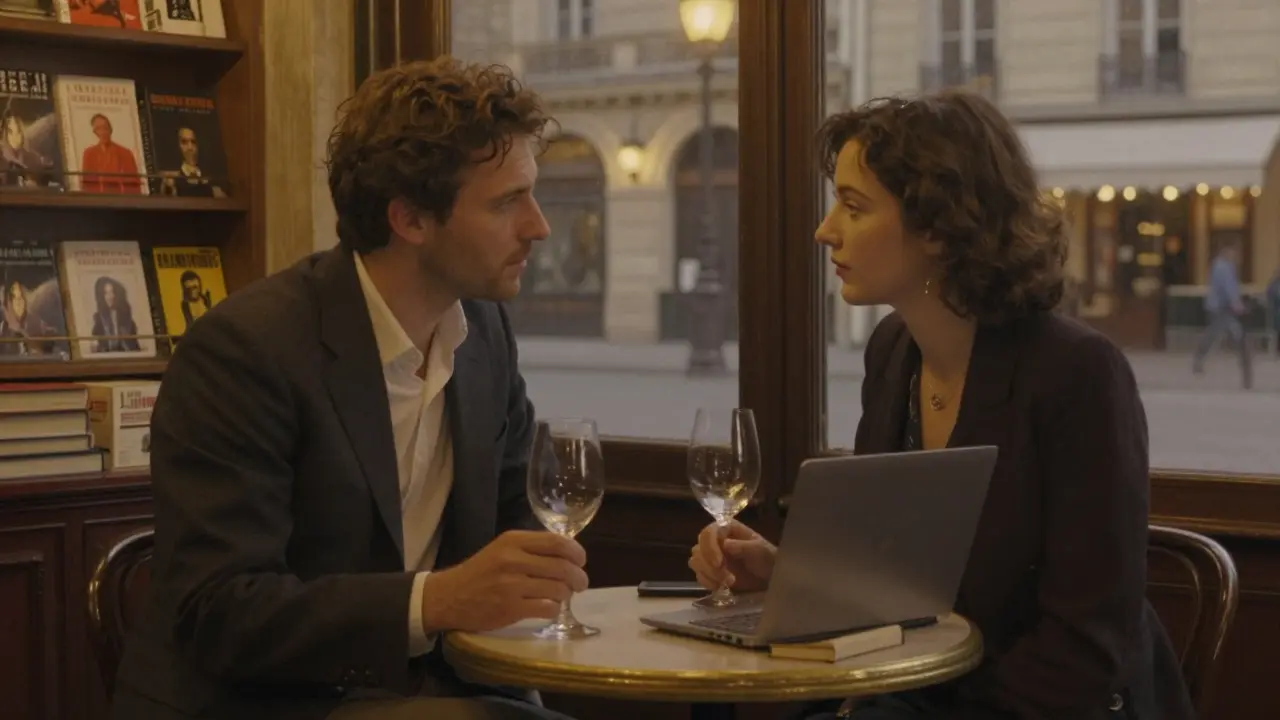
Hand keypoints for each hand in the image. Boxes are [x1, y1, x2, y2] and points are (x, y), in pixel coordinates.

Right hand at [420, 530, 587, 632]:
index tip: (581, 561)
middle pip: (562, 567)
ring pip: (558, 589)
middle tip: (581, 584)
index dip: (577, 552)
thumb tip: (568, 553)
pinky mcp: (510, 608)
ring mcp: (512, 585)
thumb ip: (531, 548)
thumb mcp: (502, 549)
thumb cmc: (480, 572)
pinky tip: (548, 608)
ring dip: (566, 594)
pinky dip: (554, 609)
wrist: (449, 597)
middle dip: (579, 577)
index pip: (557, 542)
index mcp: (513, 541)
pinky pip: (547, 608)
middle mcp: (513, 560)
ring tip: (562, 596)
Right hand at [688, 520, 776, 592]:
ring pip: (696, 562)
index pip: (709, 532)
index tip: (719, 563)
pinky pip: (699, 575)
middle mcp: (715, 539)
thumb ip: (744, 546)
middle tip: (727, 577)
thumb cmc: (768, 558)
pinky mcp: (710, 571)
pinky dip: (708, 582)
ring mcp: (711, 555)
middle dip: (710, 565)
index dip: (709, 547)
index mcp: (727, 528)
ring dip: (709, 574)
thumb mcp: (760, 550)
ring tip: (729, 582)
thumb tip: (725, 543)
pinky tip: (721, 587)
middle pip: (698, 548)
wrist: (771, 577)